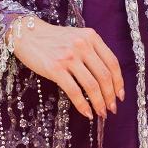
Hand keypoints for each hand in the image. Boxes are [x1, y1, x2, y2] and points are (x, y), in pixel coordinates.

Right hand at [7, 14, 125, 120]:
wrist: (26, 34)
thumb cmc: (52, 39)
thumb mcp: (76, 37)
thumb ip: (91, 51)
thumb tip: (106, 79)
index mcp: (91, 37)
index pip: (112, 63)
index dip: (119, 82)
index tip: (120, 95)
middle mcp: (82, 45)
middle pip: (104, 76)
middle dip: (111, 96)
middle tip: (112, 108)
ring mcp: (69, 57)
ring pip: (92, 85)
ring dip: (99, 103)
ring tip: (101, 112)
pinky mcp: (55, 69)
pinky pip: (74, 91)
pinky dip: (83, 105)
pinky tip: (86, 113)